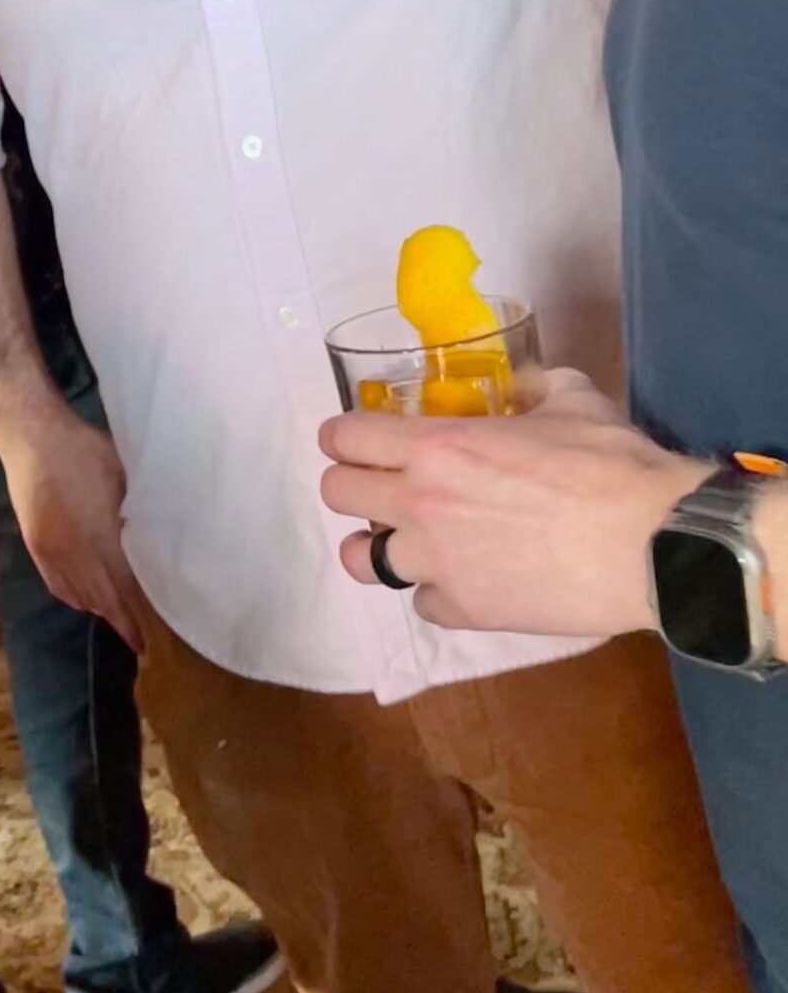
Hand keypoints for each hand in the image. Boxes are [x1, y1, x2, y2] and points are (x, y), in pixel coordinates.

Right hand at [0, 390, 151, 652]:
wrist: (30, 436)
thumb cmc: (83, 449)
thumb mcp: (123, 474)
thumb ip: (140, 510)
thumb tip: (164, 534)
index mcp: (101, 537)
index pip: (127, 589)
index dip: (141, 617)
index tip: (155, 641)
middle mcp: (76, 553)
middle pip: (104, 601)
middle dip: (125, 625)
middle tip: (143, 646)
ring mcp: (52, 552)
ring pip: (81, 596)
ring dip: (103, 612)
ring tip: (122, 625)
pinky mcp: (36, 547)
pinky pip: (58, 586)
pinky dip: (77, 598)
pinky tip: (88, 602)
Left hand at [318, 368, 708, 637]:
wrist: (654, 546)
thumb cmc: (611, 465)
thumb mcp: (571, 398)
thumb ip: (532, 385)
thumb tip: (522, 382)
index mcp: (435, 446)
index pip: (345, 436)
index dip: (344, 436)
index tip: (356, 439)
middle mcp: (420, 504)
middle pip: (338, 495)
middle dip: (353, 486)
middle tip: (382, 485)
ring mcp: (438, 563)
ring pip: (361, 560)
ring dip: (376, 547)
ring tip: (403, 541)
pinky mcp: (466, 611)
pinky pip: (423, 604)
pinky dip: (436, 592)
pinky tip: (465, 580)